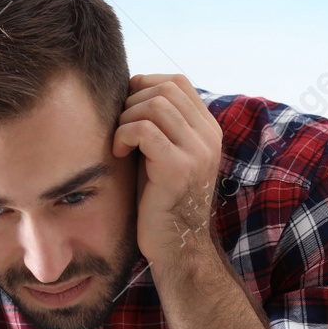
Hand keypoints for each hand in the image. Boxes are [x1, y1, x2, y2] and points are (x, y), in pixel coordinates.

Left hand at [111, 73, 223, 268]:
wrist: (177, 245)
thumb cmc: (160, 199)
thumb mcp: (166, 153)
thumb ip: (161, 123)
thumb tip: (132, 86)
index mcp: (208, 130)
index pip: (178, 82)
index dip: (146, 85)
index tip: (127, 110)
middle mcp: (208, 137)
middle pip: (164, 89)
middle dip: (132, 102)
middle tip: (121, 129)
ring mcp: (197, 152)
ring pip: (154, 105)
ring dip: (126, 119)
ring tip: (120, 142)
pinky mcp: (178, 168)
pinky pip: (143, 130)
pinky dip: (123, 135)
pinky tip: (118, 153)